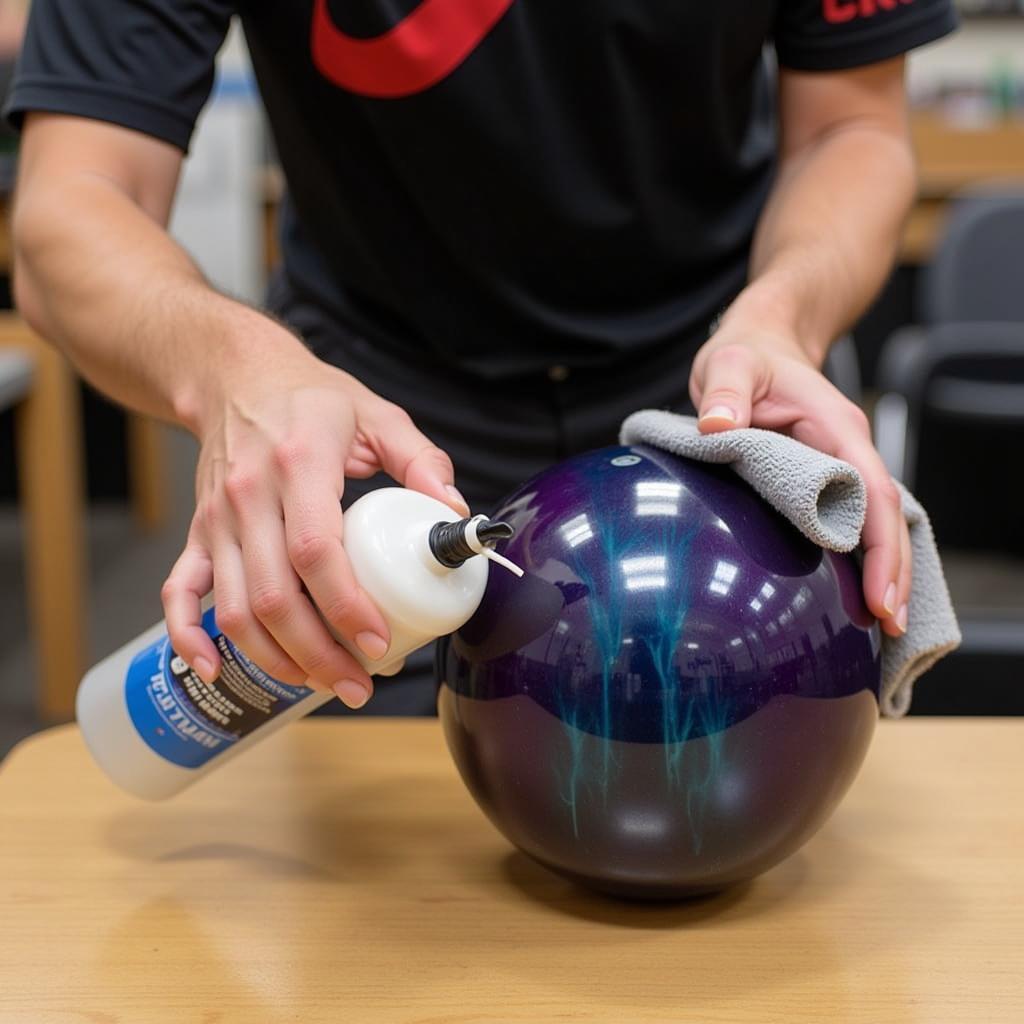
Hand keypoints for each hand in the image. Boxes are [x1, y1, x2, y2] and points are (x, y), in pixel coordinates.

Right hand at [161, 339, 467, 707]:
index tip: (379, 642)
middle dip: (317, 654)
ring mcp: (216, 518)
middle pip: (274, 596)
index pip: (315, 550)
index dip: (346, 606)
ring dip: (274, 659)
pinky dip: (190, 637)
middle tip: (358, 685)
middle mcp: (249, 496)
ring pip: (233, 607)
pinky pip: (178, 592)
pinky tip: (216, 668)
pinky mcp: (197, 532)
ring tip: (319, 684)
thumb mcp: (377, 415)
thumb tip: (455, 515)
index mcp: (298, 463)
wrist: (235, 376)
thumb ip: (422, 462)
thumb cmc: (311, 398)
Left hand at [690, 325, 909, 638]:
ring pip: (871, 523)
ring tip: (881, 624)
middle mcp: (847, 449)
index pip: (872, 492)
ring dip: (880, 570)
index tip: (880, 593)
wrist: (759, 344)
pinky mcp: (822, 477)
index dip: (880, 546)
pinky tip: (852, 592)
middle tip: (889, 626)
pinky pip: (848, 519)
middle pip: (883, 517)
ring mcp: (838, 464)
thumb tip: (716, 425)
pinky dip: (857, 556)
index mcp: (835, 427)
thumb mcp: (729, 365)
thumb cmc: (746, 357)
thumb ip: (724, 393)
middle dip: (892, 571)